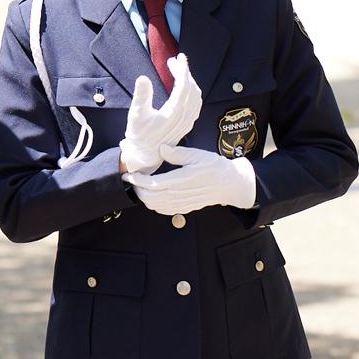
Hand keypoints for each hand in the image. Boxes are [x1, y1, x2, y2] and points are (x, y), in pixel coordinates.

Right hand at [118, 54, 203, 172]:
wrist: (145, 155)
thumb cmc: (139, 135)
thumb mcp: (136, 114)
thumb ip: (141, 96)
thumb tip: (143, 77)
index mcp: (174, 112)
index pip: (183, 86)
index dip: (182, 70)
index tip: (178, 58)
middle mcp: (185, 117)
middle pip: (191, 88)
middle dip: (184, 72)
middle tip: (174, 61)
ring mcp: (188, 121)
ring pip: (196, 96)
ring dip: (189, 81)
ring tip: (179, 71)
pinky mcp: (187, 125)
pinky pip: (196, 104)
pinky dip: (193, 92)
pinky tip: (186, 88)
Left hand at [123, 144, 256, 214]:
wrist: (230, 185)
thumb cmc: (215, 167)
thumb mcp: (198, 155)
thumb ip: (177, 153)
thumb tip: (161, 148)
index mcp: (182, 180)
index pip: (152, 184)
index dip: (137, 181)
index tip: (127, 175)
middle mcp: (180, 194)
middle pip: (149, 198)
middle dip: (136, 189)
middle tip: (131, 179)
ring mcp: (182, 204)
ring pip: (154, 206)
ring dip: (143, 197)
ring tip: (139, 185)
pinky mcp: (184, 208)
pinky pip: (163, 210)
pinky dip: (153, 204)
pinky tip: (152, 194)